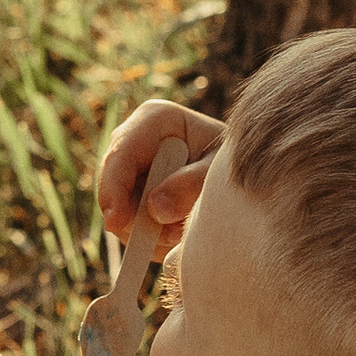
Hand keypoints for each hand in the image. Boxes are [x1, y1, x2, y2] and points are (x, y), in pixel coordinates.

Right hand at [95, 99, 224, 249]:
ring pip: (119, 209)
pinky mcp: (133, 193)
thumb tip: (156, 209)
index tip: (116, 224)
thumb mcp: (220, 170)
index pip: (121, 154)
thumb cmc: (233, 163)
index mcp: (155, 119)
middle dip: (135, 218)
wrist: (242, 173)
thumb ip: (192, 185)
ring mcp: (131, 168)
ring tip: (184, 229)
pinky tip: (178, 230)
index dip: (114, 190)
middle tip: (170, 236)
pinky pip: (129, 224)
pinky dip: (151, 236)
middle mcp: (135, 140)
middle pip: (113, 185)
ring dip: (148, 230)